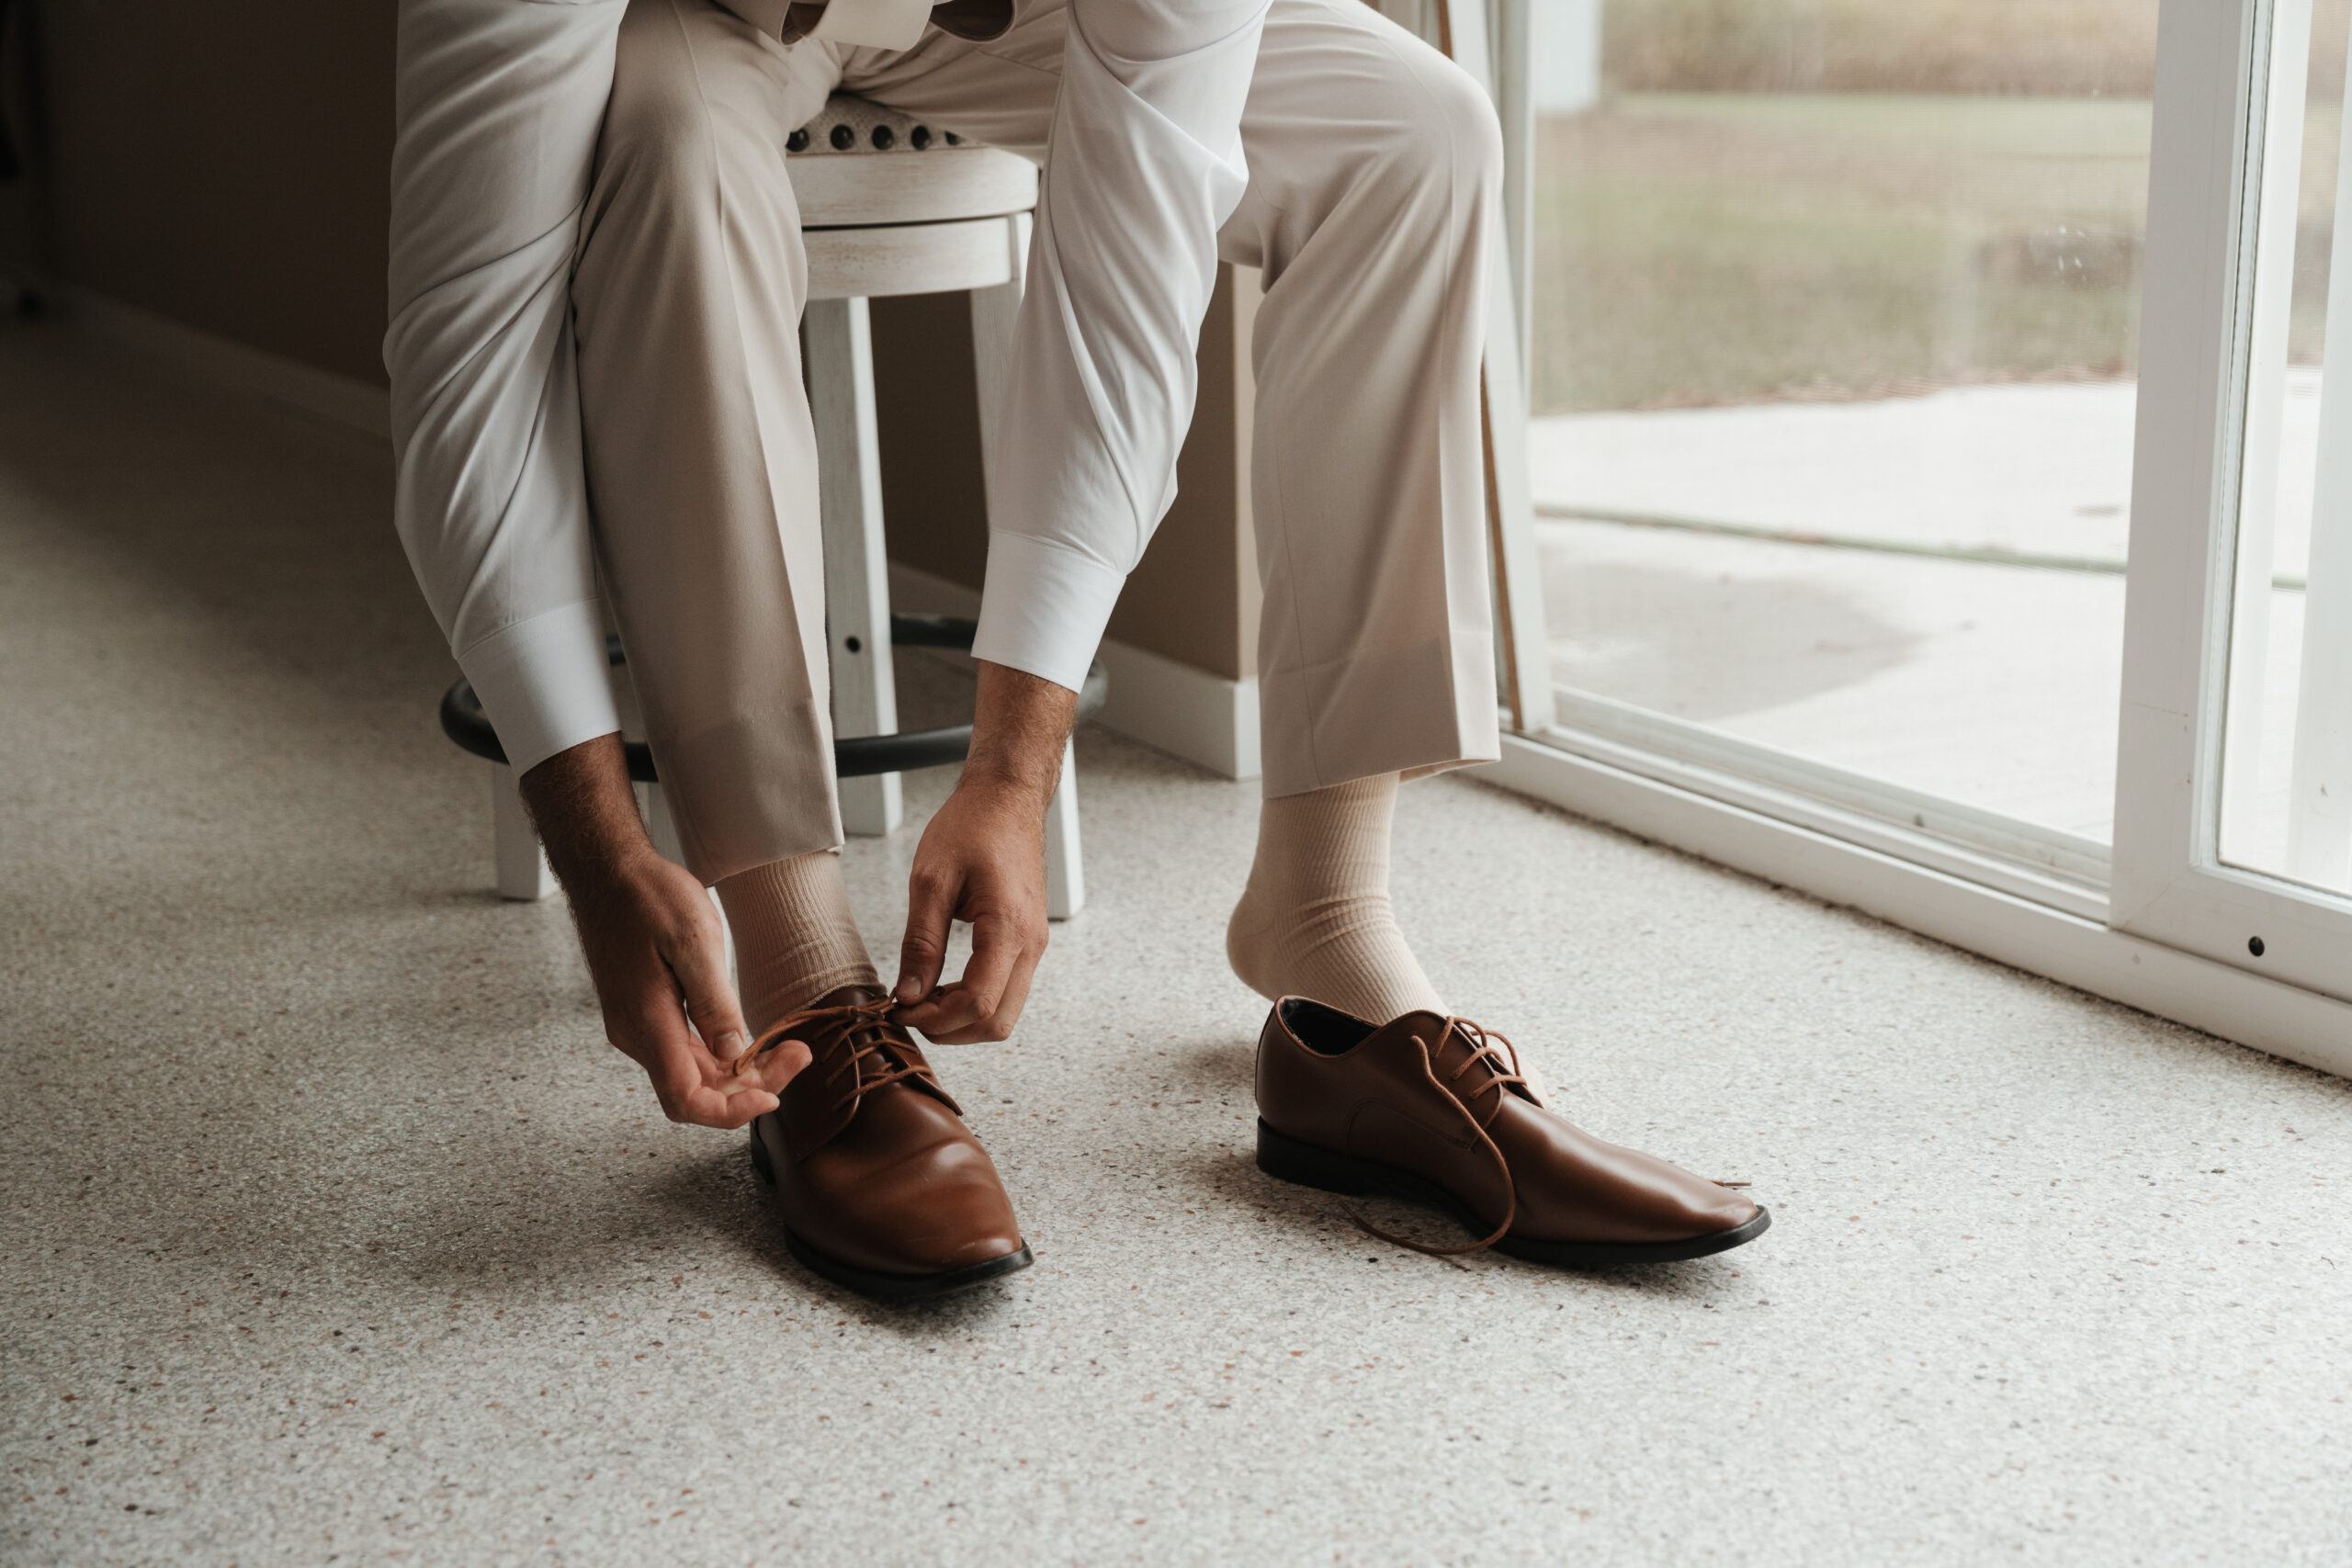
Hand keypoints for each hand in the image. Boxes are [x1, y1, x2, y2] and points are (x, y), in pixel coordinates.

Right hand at [520, 736, 809, 1126]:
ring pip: (692, 1075)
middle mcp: (637, 1036)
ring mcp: (638, 1027)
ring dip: (739, 1073)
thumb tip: (733, 1055)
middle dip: (750, 1087)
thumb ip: (713, 1004)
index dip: (729, 1112)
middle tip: (798, 1056)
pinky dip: (722, 1055)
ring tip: (785, 1047)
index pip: (686, 1100)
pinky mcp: (644, 1014)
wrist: (607, 871)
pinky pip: (685, 1052)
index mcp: (647, 1023)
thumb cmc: (647, 897)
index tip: (772, 1097)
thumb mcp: (693, 941)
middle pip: (695, 1092)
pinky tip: (749, 1038)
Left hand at [894, 661, 1075, 1042]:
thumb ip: (921, 943)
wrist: (1006, 799)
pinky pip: (1006, 991)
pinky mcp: (1028, 943)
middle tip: (909, 1008)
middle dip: (950, 1029)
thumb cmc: (972, 826)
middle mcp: (1031, 944)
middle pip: (997, 1023)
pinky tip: (943, 984)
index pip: (978, 1003)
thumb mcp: (930, 880)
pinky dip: (974, 1001)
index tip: (900, 1007)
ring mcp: (1034, 945)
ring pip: (1004, 1014)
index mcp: (1009, 927)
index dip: (935, 1019)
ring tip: (922, 995)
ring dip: (962, 1018)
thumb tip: (909, 994)